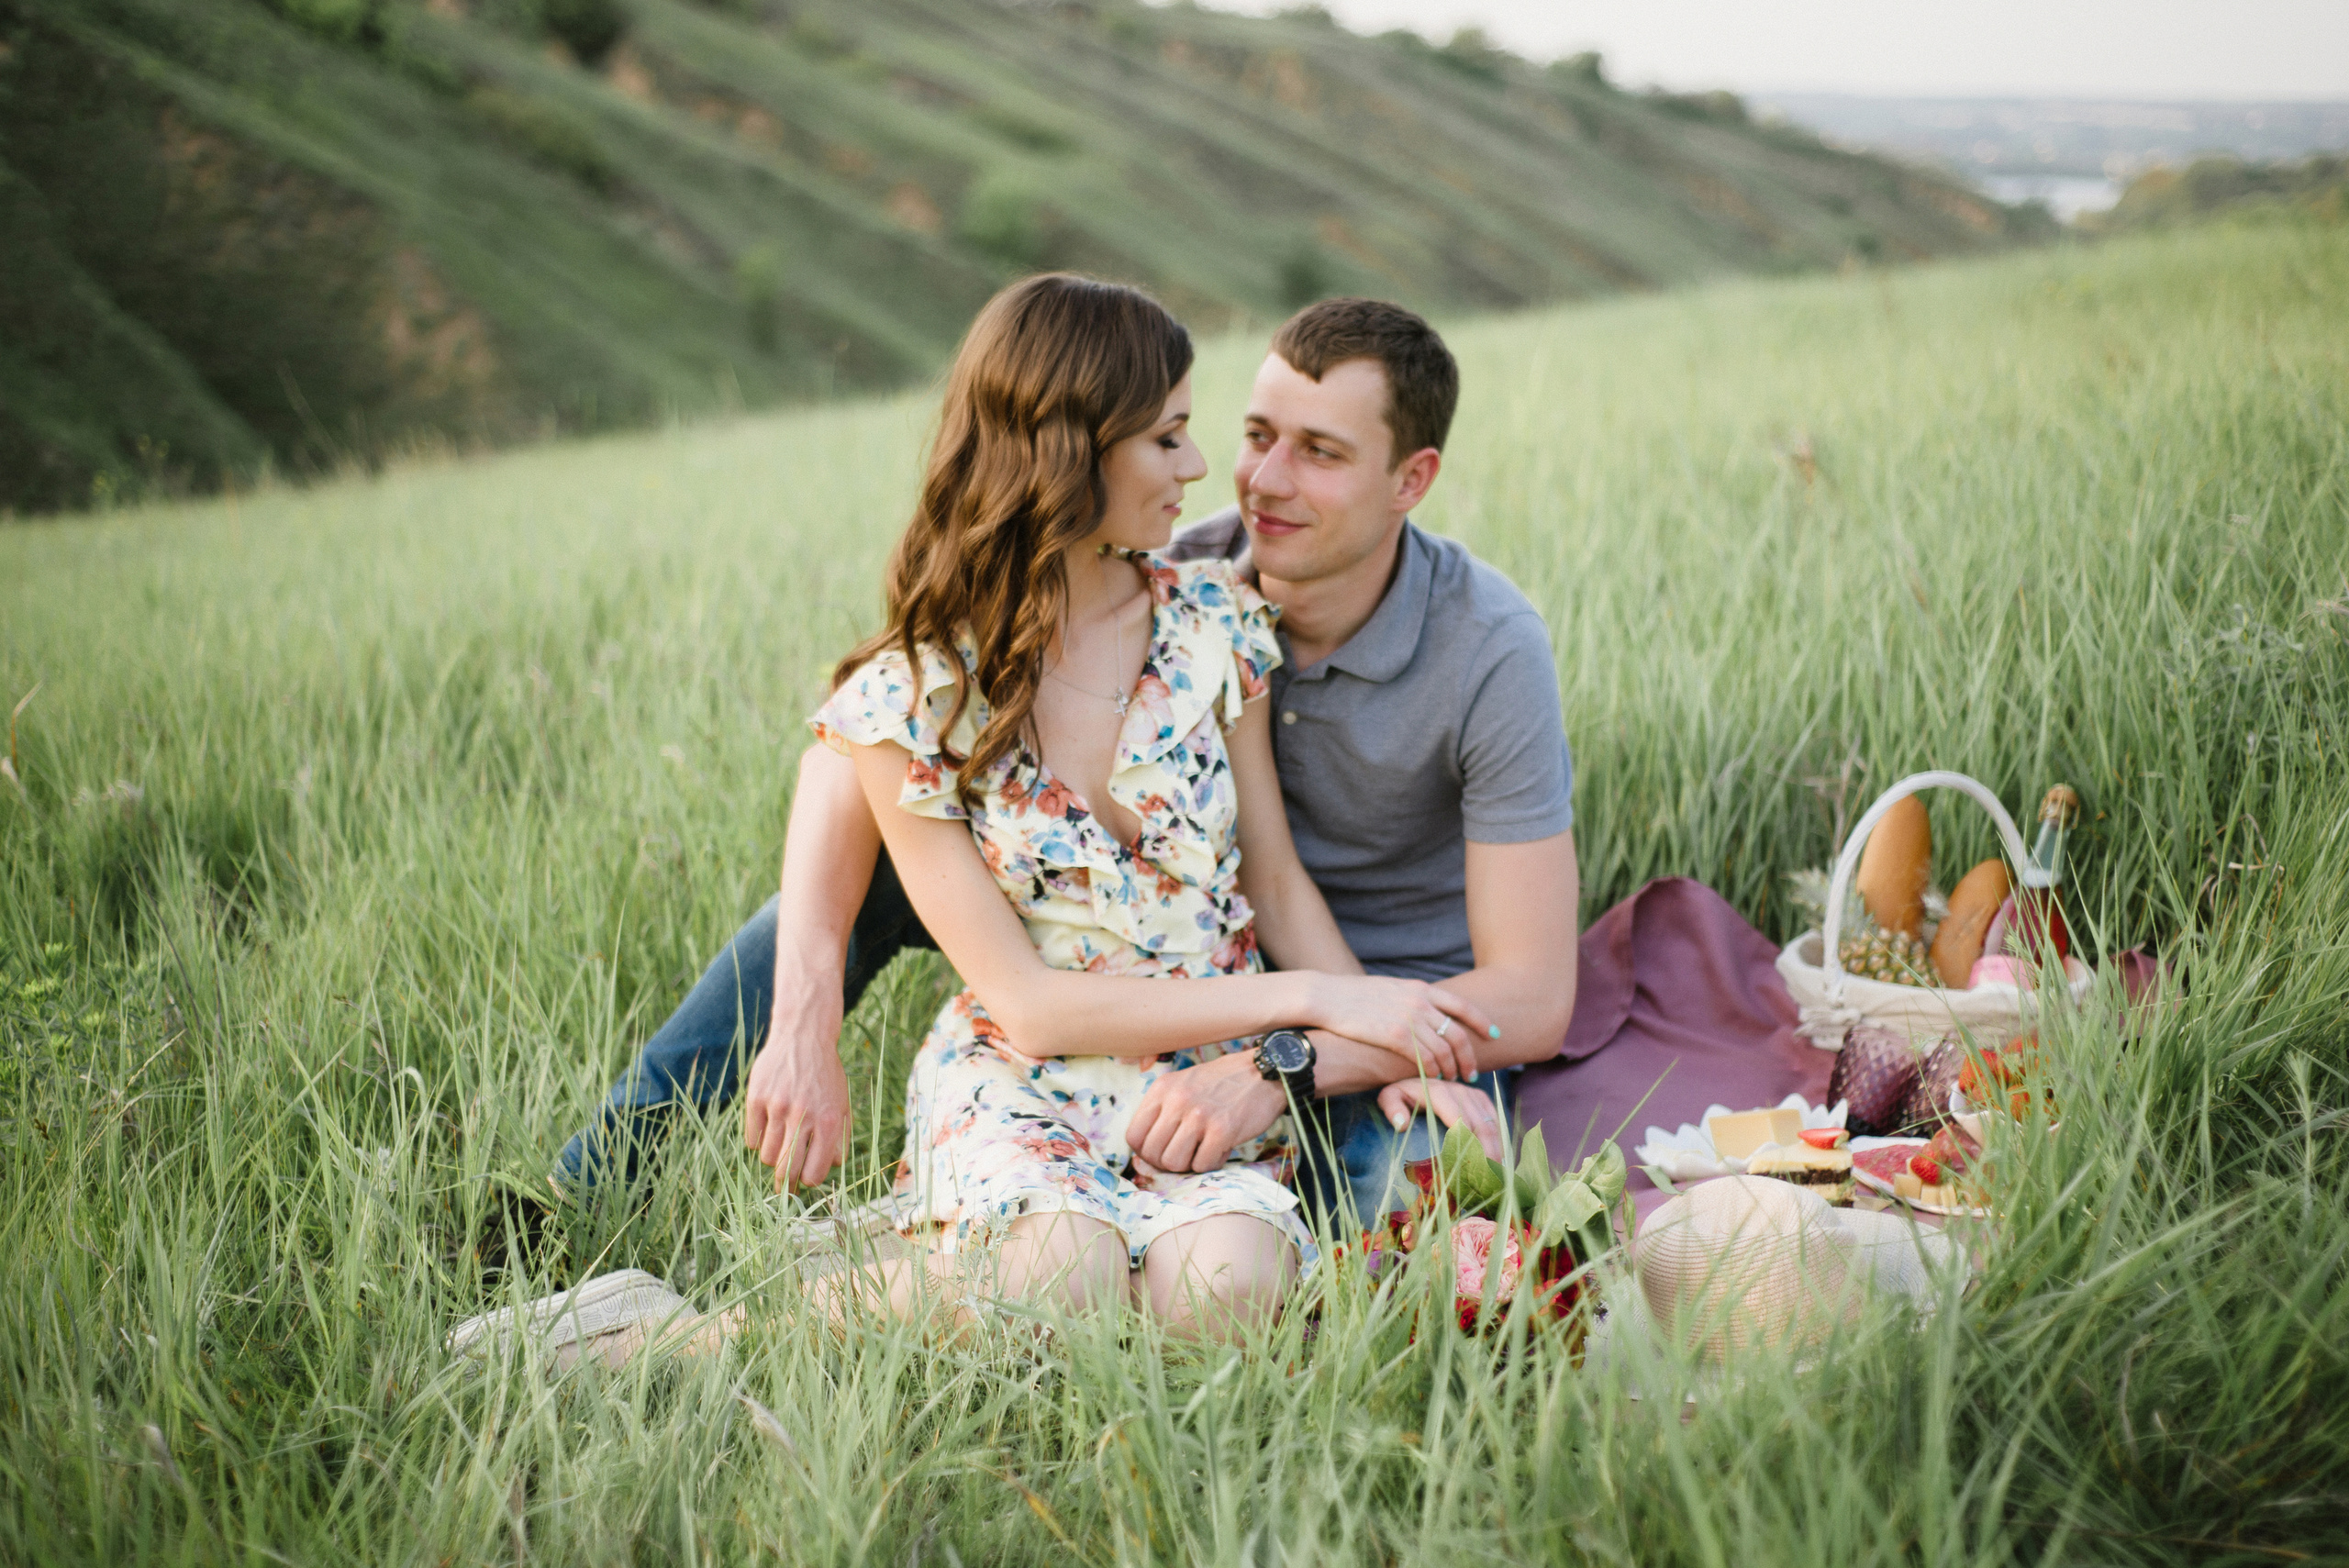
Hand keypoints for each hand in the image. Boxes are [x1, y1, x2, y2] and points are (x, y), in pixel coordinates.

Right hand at [742, 979, 852, 1191]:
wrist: (804, 1036)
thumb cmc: (826, 1075)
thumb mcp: (842, 1103)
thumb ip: (839, 1137)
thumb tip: (830, 1168)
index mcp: (829, 1121)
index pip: (815, 1172)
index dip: (809, 1180)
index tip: (806, 1179)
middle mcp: (804, 1116)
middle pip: (787, 1170)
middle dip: (786, 1185)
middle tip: (784, 1189)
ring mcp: (778, 1107)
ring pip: (768, 1157)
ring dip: (773, 1159)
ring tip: (779, 1148)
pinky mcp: (757, 1099)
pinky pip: (752, 1138)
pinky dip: (758, 1141)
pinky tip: (767, 1130)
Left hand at [1126, 1053, 1286, 1173]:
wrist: (1263, 1072)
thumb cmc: (1222, 1082)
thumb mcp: (1183, 1083)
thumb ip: (1163, 1109)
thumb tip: (1145, 1149)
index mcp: (1163, 1088)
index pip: (1133, 1135)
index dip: (1145, 1151)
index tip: (1161, 1151)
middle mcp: (1177, 1100)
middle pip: (1152, 1153)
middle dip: (1167, 1161)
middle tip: (1185, 1154)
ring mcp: (1199, 1115)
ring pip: (1173, 1162)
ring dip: (1188, 1163)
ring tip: (1202, 1149)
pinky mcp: (1222, 1130)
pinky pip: (1202, 1165)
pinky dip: (1211, 1162)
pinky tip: (1220, 1147)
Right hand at [1304, 974, 1492, 1080]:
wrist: (1326, 996)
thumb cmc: (1354, 996)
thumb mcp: (1391, 989)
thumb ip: (1413, 999)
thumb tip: (1427, 1013)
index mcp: (1421, 988)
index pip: (1463, 1006)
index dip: (1483, 1022)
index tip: (1494, 1036)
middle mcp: (1420, 1001)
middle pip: (1458, 1034)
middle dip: (1468, 1057)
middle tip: (1472, 1072)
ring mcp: (1408, 1018)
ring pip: (1444, 1050)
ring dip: (1451, 1069)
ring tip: (1452, 1080)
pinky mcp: (1394, 1035)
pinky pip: (1424, 1059)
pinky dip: (1432, 1072)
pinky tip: (1431, 1080)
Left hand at [1378, 1077, 1504, 1161]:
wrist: (1414, 1078)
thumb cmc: (1401, 1095)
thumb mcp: (1389, 1098)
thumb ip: (1392, 1109)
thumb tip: (1402, 1124)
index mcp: (1437, 1092)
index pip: (1458, 1119)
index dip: (1467, 1143)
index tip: (1471, 1165)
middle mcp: (1458, 1089)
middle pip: (1479, 1123)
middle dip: (1486, 1150)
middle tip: (1488, 1176)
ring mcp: (1471, 1093)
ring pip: (1491, 1122)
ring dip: (1496, 1147)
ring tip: (1496, 1171)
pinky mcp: (1480, 1097)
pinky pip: (1495, 1118)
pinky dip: (1499, 1138)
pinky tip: (1498, 1157)